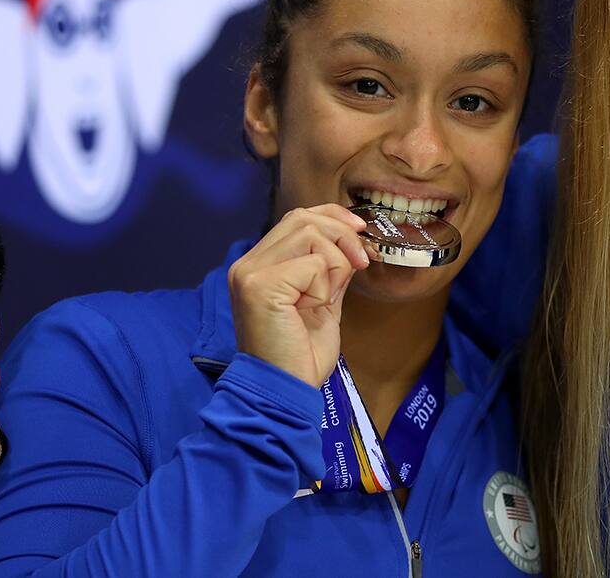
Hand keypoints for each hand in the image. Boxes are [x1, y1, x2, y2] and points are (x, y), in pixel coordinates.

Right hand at [229, 205, 370, 387]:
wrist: (286, 391)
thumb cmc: (301, 355)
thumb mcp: (323, 302)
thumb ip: (330, 270)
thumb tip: (353, 242)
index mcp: (258, 265)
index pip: (296, 218)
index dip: (332, 217)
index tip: (360, 231)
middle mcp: (247, 264)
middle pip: (303, 219)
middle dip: (342, 236)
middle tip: (361, 262)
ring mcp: (250, 273)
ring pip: (310, 235)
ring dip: (334, 263)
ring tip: (327, 297)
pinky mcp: (260, 286)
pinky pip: (313, 264)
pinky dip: (325, 284)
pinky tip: (314, 307)